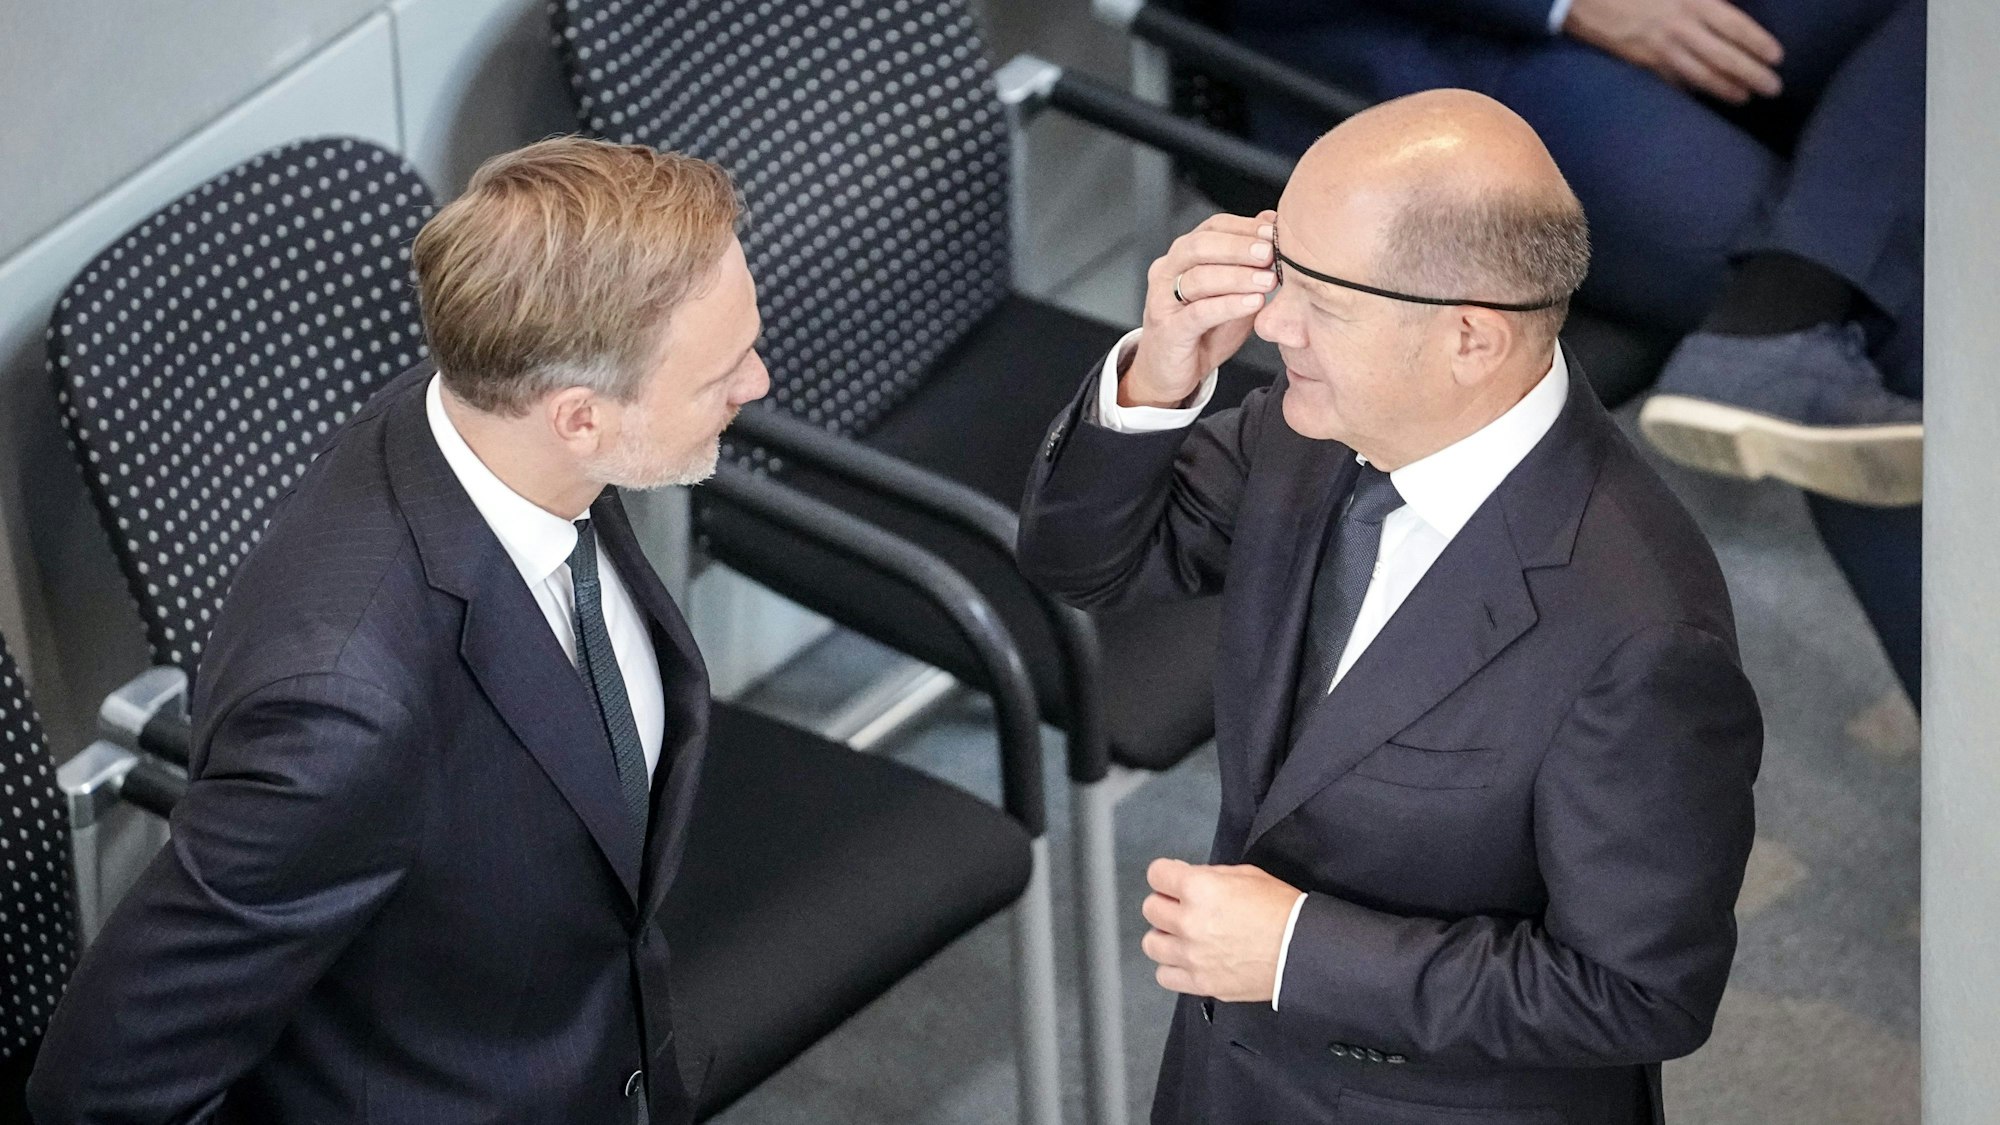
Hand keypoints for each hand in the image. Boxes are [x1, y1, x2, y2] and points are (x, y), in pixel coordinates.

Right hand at [1123, 211, 1277, 408]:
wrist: (1171, 373)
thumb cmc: (1203, 331)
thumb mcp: (1232, 293)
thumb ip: (1248, 264)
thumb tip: (1273, 226)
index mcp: (1183, 255)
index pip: (1213, 227)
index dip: (1245, 227)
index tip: (1274, 232)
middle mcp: (1168, 271)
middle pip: (1202, 245)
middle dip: (1240, 247)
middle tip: (1271, 253)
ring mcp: (1163, 299)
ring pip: (1200, 277)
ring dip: (1238, 276)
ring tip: (1269, 280)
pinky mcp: (1168, 329)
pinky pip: (1199, 312)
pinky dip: (1229, 305)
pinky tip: (1254, 302)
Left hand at [1139, 858, 1300, 1002]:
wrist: (1301, 950)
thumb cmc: (1282, 911)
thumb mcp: (1247, 874)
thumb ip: (1210, 876)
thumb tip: (1189, 879)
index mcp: (1200, 888)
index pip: (1156, 874)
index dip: (1166, 874)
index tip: (1172, 879)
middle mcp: (1190, 921)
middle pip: (1150, 908)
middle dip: (1166, 903)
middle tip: (1181, 906)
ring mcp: (1192, 955)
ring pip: (1151, 943)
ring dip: (1165, 936)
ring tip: (1181, 935)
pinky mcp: (1201, 982)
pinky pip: (1165, 975)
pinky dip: (1172, 967)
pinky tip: (1187, 960)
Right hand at [1563, 0, 1783, 104]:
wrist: (1588, 0)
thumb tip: (1728, 6)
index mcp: (1693, 2)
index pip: (1736, 27)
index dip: (1758, 43)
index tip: (1777, 57)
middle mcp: (1681, 28)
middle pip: (1724, 57)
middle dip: (1752, 74)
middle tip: (1773, 88)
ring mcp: (1661, 49)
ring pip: (1702, 75)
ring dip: (1727, 88)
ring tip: (1746, 97)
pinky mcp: (1644, 63)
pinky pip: (1674, 80)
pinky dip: (1693, 90)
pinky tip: (1708, 97)